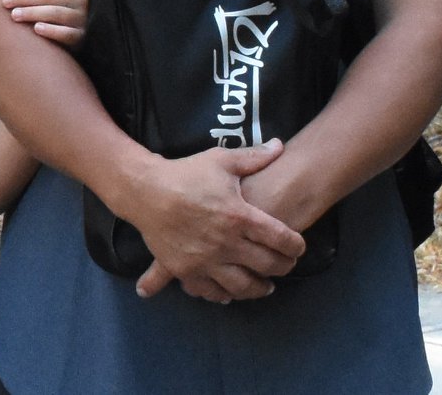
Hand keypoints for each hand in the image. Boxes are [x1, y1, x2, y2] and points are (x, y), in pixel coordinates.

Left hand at [2, 0, 86, 46]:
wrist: (86, 32)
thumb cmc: (68, 5)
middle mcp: (82, 0)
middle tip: (6, 3)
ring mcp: (83, 19)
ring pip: (55, 13)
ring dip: (32, 13)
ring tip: (14, 15)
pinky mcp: (82, 36)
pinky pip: (67, 33)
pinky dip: (51, 31)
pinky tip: (36, 29)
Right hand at [123, 141, 303, 302]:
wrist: (144, 190)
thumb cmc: (185, 174)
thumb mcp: (220, 161)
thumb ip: (252, 157)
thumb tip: (279, 145)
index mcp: (240, 216)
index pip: (282, 238)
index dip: (296, 245)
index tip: (297, 247)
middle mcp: (227, 242)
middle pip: (269, 265)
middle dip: (284, 267)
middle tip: (285, 265)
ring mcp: (206, 259)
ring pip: (244, 286)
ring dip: (260, 288)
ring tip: (265, 286)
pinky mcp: (186, 269)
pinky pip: (211, 291)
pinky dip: (223, 295)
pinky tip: (230, 294)